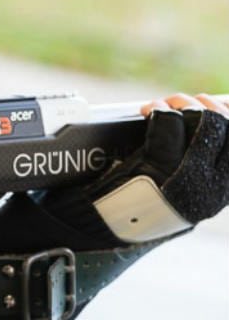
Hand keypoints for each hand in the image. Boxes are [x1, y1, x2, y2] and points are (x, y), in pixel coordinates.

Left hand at [84, 93, 228, 241]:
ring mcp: (188, 174)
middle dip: (207, 106)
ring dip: (183, 103)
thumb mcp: (182, 187)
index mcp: (223, 187)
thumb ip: (201, 161)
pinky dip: (159, 110)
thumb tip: (216, 117)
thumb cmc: (143, 201)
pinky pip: (168, 123)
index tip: (219, 105)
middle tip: (184, 103)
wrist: (109, 223)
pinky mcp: (160, 164)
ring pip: (201, 120)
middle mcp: (214, 184)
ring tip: (167, 104)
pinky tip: (149, 110)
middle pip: (226, 126)